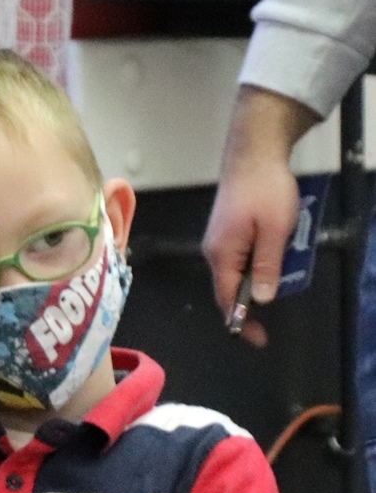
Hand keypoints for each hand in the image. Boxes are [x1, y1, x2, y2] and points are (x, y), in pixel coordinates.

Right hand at [202, 86, 319, 345]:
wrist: (253, 153)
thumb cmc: (265, 190)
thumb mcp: (276, 231)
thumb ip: (267, 266)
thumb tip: (260, 300)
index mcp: (222, 254)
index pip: (226, 298)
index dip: (240, 321)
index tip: (257, 339)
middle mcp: (214, 250)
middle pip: (228, 288)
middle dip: (248, 305)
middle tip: (270, 320)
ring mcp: (219, 239)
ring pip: (234, 273)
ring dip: (255, 283)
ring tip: (277, 282)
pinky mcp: (227, 230)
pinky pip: (238, 258)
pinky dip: (253, 267)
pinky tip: (270, 262)